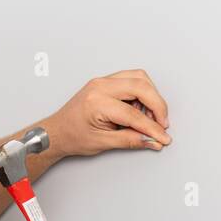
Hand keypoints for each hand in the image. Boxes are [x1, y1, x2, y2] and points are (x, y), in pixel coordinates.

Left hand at [45, 69, 171, 156]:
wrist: (57, 131)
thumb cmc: (73, 136)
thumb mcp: (103, 143)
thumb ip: (130, 140)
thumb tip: (153, 140)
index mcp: (97, 102)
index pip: (133, 114)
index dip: (152, 127)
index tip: (163, 137)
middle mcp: (100, 86)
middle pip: (141, 86)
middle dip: (158, 105)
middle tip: (162, 124)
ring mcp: (103, 81)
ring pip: (139, 77)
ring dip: (151, 96)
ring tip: (149, 117)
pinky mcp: (106, 81)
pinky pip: (132, 79)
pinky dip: (142, 92)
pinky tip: (140, 109)